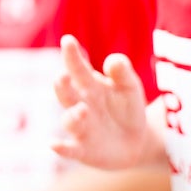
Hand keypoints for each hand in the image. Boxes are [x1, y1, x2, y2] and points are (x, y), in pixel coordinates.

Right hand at [53, 34, 160, 169]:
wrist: (136, 142)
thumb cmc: (128, 109)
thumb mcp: (130, 87)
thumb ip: (122, 72)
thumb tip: (112, 61)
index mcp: (89, 85)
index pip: (78, 68)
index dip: (72, 55)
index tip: (68, 41)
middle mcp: (80, 104)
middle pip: (67, 92)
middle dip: (62, 85)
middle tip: (64, 76)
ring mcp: (80, 127)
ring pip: (69, 120)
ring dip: (72, 116)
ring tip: (82, 111)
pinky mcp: (83, 150)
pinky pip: (69, 149)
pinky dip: (61, 148)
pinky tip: (53, 144)